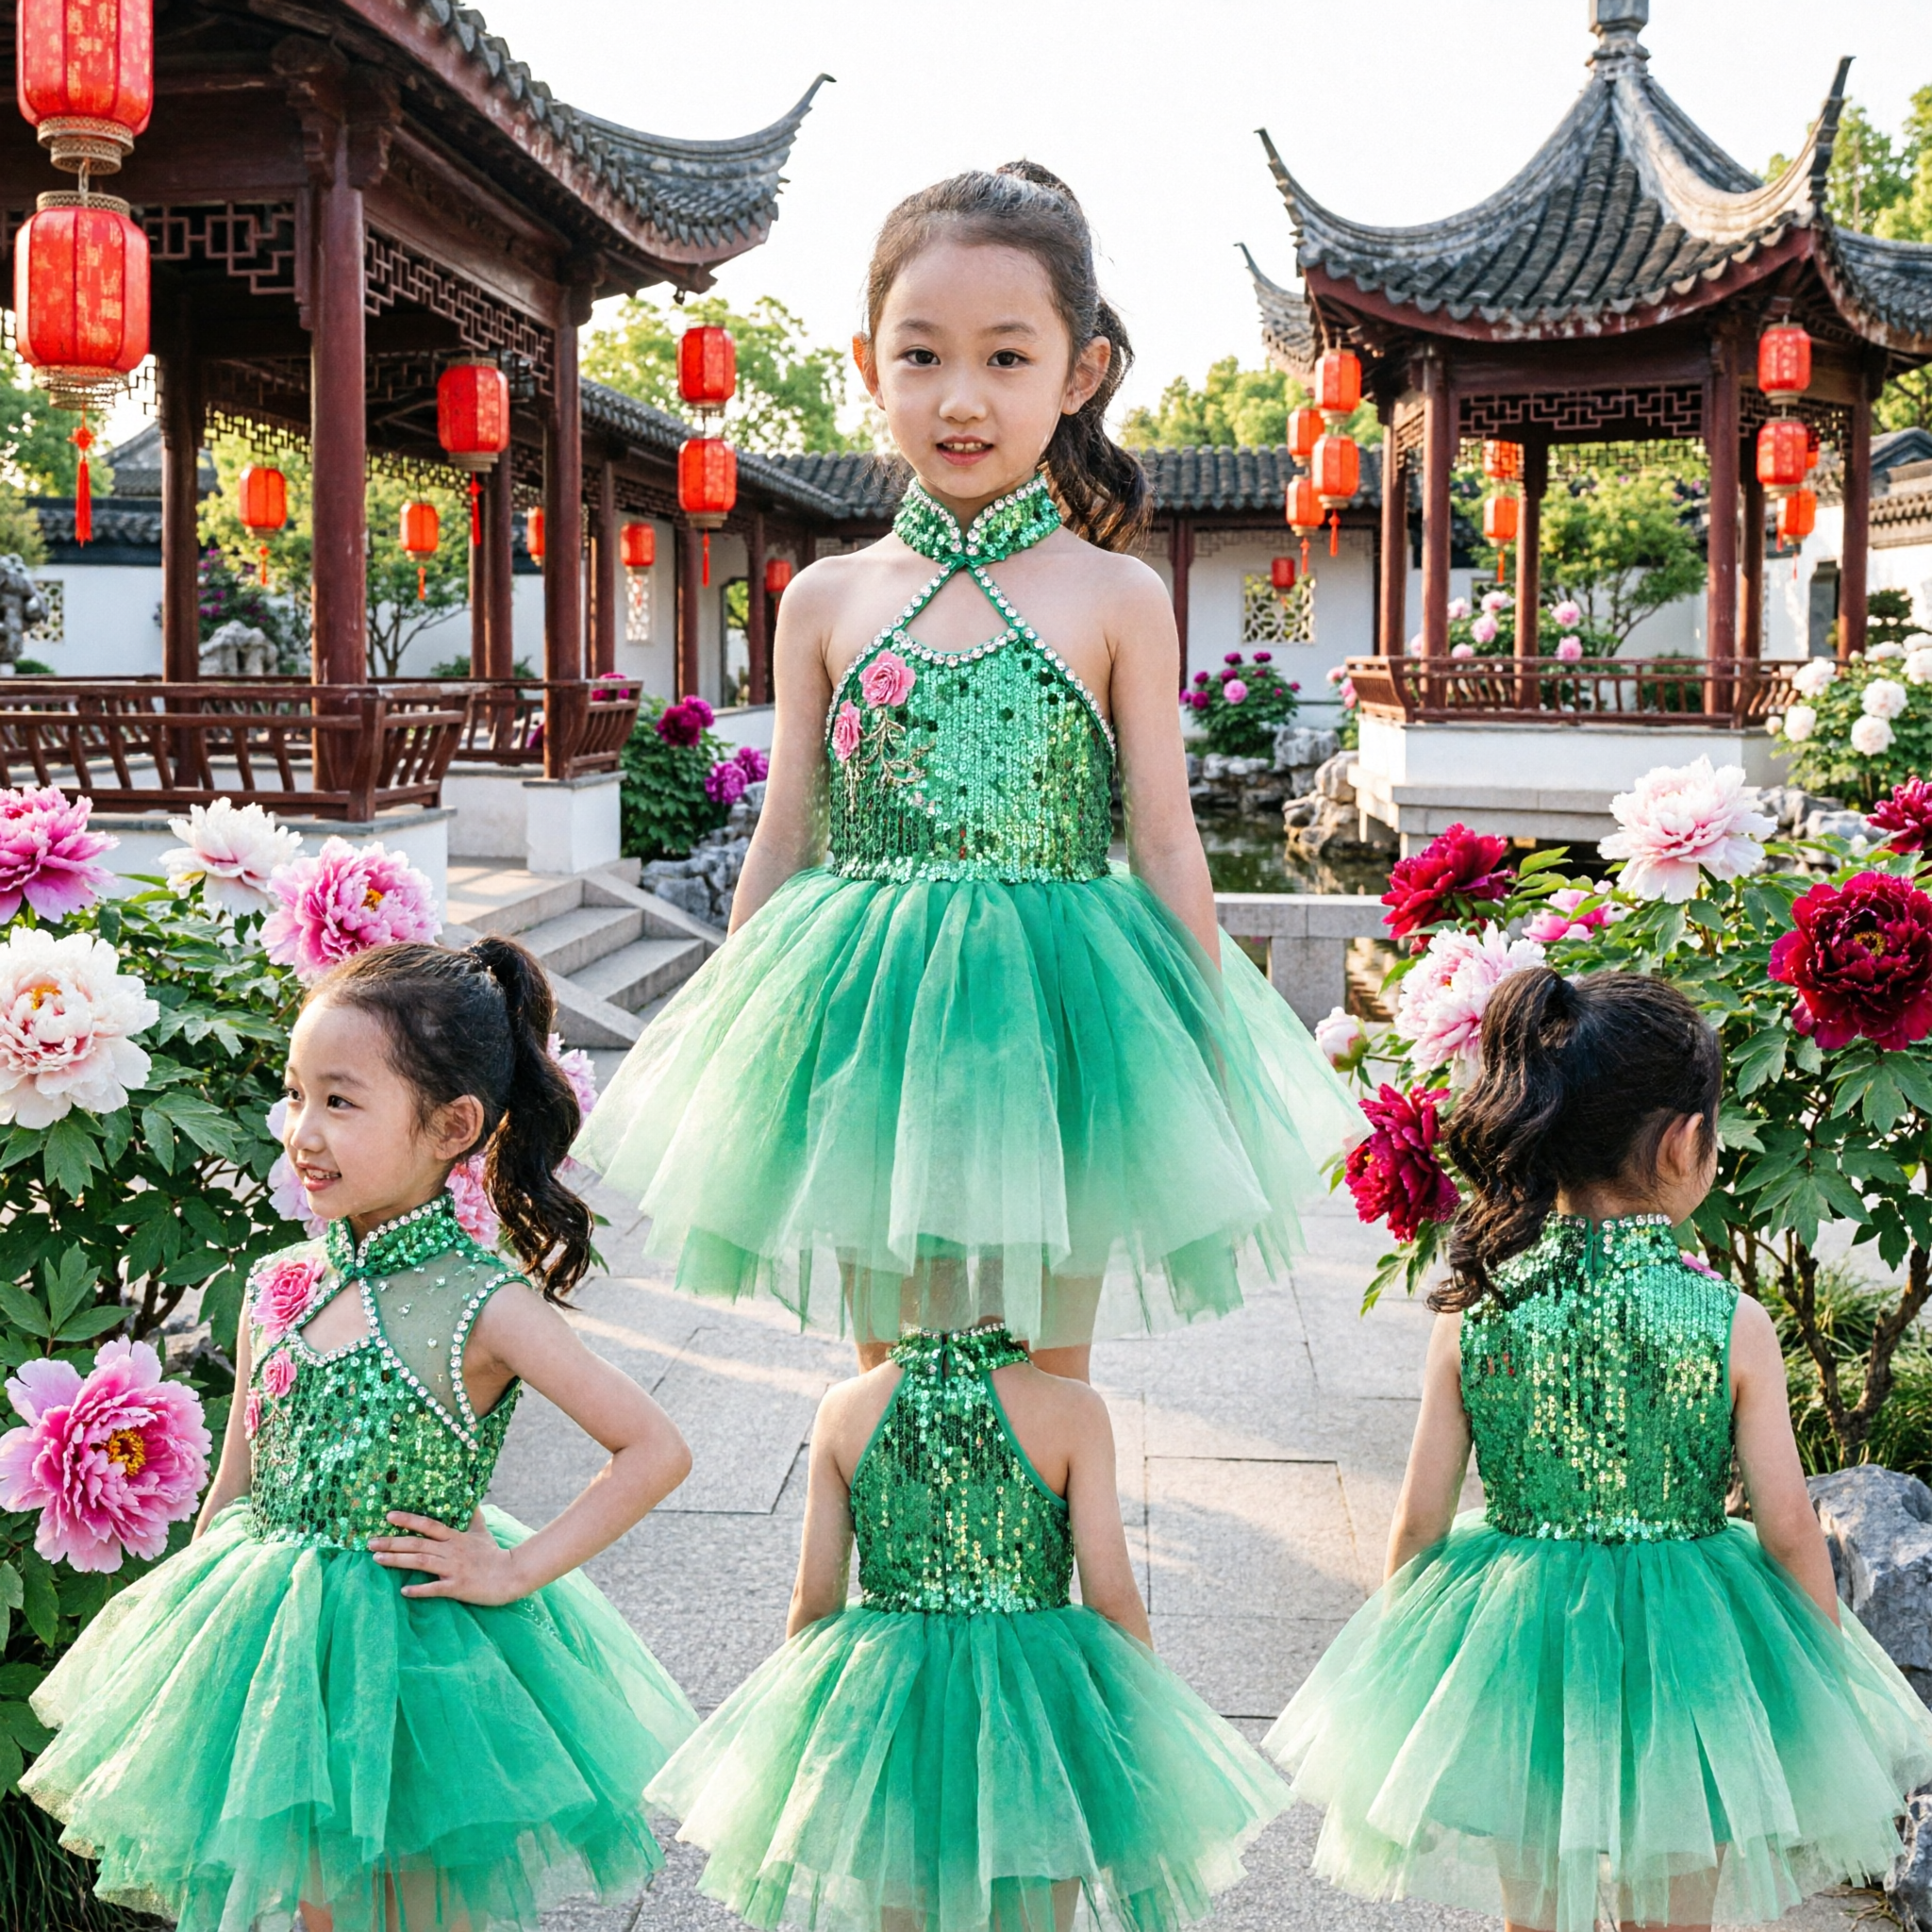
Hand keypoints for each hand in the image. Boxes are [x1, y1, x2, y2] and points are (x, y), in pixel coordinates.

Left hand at [368, 1510, 529, 1604]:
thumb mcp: (482, 1531)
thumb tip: (470, 1498)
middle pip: (417, 1544)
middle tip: (370, 1542)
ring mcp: (453, 1569)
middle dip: (392, 1542)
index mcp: (455, 1537)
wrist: (511, 1574)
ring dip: (398, 1560)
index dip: (408, 1519)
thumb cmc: (494, 1553)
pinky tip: (404, 1590)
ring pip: (421, 1562)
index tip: (388, 1516)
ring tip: (377, 1559)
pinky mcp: (457, 1586)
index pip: (428, 1525)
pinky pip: (435, 1588)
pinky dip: (419, 1589)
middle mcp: (451, 1551)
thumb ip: (473, 1516)